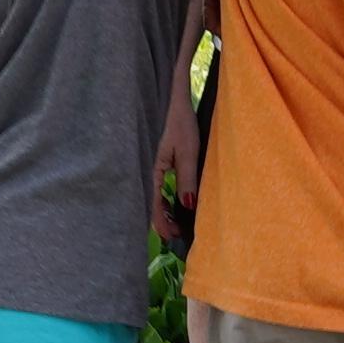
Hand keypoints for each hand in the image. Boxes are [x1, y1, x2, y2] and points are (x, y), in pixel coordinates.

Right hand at [154, 92, 205, 248]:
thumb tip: (188, 205)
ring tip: (179, 226)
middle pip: (155, 204)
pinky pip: (165, 188)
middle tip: (178, 236)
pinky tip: (179, 206)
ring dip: (167, 213)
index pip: (155, 204)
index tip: (172, 238)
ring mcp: (160, 169)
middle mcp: (156, 173)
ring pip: (159, 198)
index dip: (162, 223)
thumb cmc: (182, 125)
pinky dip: (170, 202)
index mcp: (157, 172)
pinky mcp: (167, 164)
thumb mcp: (188, 152)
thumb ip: (187, 178)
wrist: (178, 104)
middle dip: (164, 222)